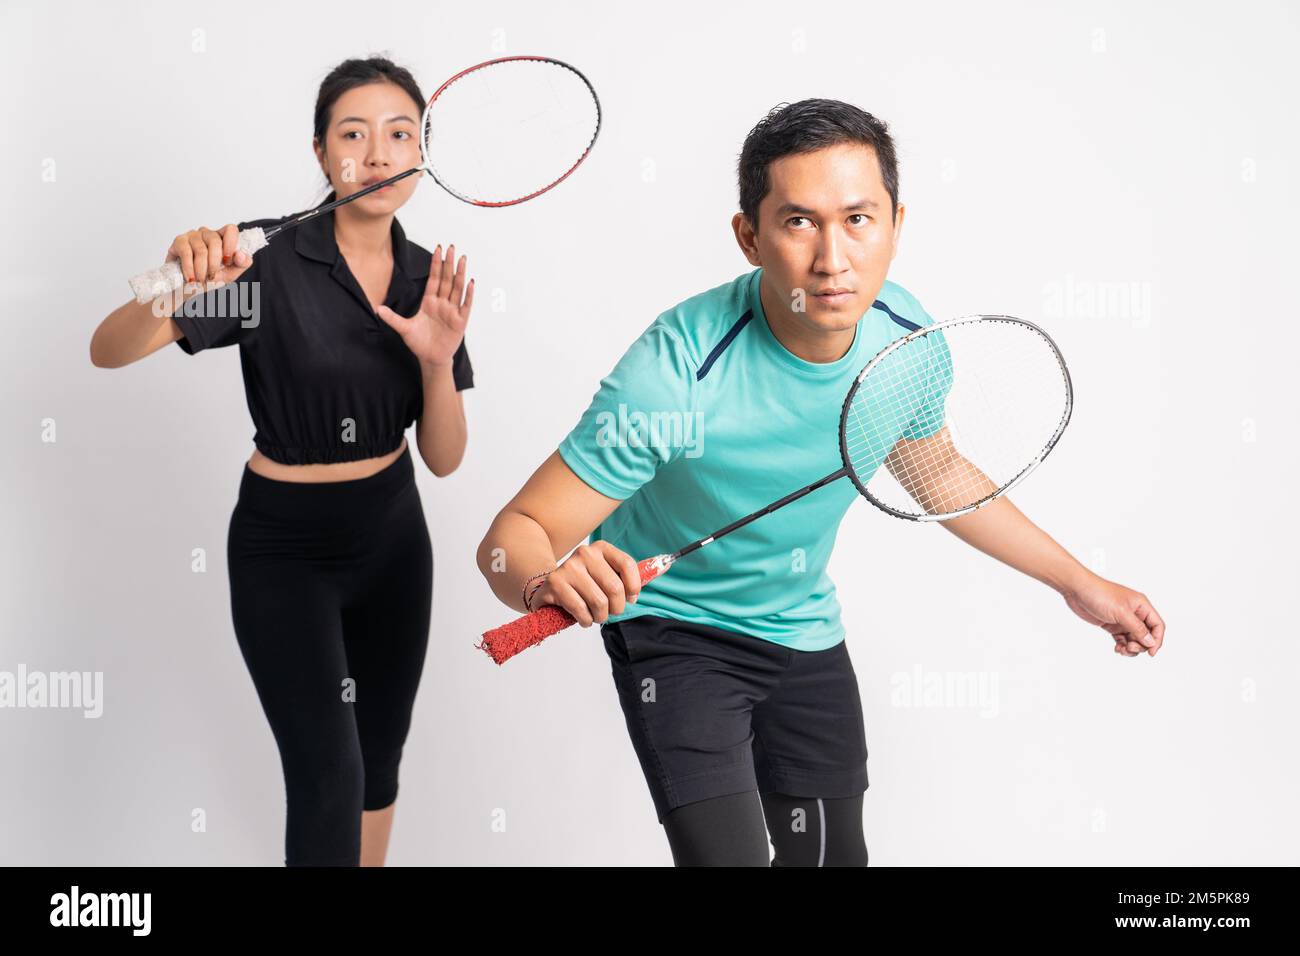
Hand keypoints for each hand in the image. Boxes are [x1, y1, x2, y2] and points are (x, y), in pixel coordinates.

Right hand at [167, 224, 252, 292]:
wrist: (189, 286)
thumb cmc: (210, 276)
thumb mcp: (231, 273)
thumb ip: (241, 264)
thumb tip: (240, 254)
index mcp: (222, 238)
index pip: (231, 230)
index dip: (231, 244)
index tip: (227, 261)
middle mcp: (207, 233)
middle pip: (215, 241)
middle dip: (214, 263)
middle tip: (212, 276)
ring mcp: (193, 235)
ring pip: (201, 250)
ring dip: (202, 270)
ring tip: (200, 280)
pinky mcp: (179, 241)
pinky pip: (186, 253)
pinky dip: (190, 268)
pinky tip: (191, 278)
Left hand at [375, 244, 473, 366]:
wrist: (431, 359)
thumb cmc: (419, 343)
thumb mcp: (404, 329)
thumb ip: (393, 318)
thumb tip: (377, 308)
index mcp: (429, 302)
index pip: (434, 279)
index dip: (436, 265)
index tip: (438, 250)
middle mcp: (442, 304)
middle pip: (446, 279)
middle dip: (448, 263)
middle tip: (451, 247)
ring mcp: (452, 311)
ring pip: (457, 288)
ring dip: (459, 273)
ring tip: (462, 259)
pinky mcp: (460, 321)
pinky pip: (465, 305)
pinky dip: (468, 294)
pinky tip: (470, 282)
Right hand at [530, 542, 642, 626]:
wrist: (548, 587)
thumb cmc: (584, 585)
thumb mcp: (607, 575)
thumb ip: (631, 574)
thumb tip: (666, 566)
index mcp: (601, 548)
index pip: (627, 565)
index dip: (633, 587)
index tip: (630, 599)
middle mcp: (585, 553)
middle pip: (615, 589)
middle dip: (616, 608)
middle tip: (609, 612)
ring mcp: (569, 567)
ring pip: (599, 602)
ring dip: (599, 616)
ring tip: (594, 615)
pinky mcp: (556, 583)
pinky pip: (581, 610)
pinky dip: (585, 620)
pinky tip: (582, 617)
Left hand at [1063, 574, 1165, 657]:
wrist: (1077, 590)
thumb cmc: (1099, 594)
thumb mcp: (1121, 612)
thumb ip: (1137, 628)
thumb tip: (1151, 642)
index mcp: (1141, 606)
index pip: (1157, 625)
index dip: (1157, 640)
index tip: (1151, 653)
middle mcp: (1134, 613)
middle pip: (1147, 635)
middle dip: (1141, 645)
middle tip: (1129, 648)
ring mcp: (1123, 620)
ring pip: (1135, 639)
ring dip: (1131, 648)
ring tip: (1122, 650)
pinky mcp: (1112, 625)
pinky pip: (1123, 639)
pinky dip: (1122, 646)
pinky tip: (1117, 649)